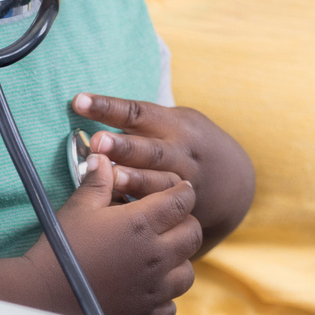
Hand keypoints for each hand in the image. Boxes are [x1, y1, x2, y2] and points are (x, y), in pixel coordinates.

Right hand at [25, 153, 200, 314]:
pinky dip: (164, 296)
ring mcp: (152, 290)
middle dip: (184, 223)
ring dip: (178, 261)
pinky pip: (171, 305)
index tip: (177, 190)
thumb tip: (104, 158)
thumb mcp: (79, 207)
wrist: (41, 296)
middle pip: (193, 234)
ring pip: (187, 272)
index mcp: (141, 224)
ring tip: (159, 256)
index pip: (182, 201)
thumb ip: (99, 181)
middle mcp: (154, 257)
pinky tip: (147, 286)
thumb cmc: (59, 248)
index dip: (182, 191)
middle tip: (168, 221)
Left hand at [73, 94, 255, 251]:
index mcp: (174, 124)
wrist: (235, 181)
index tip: (78, 101)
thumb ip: (142, 124)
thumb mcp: (175, 124)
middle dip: (124, 146)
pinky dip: (146, 209)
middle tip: (97, 143)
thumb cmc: (189, 145)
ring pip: (159, 181)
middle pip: (150, 148)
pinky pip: (166, 208)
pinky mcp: (188, 207)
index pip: (138, 112)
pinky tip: (123, 212)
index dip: (108, 107)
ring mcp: (186, 180)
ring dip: (134, 180)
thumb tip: (92, 116)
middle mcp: (181, 151)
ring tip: (109, 179)